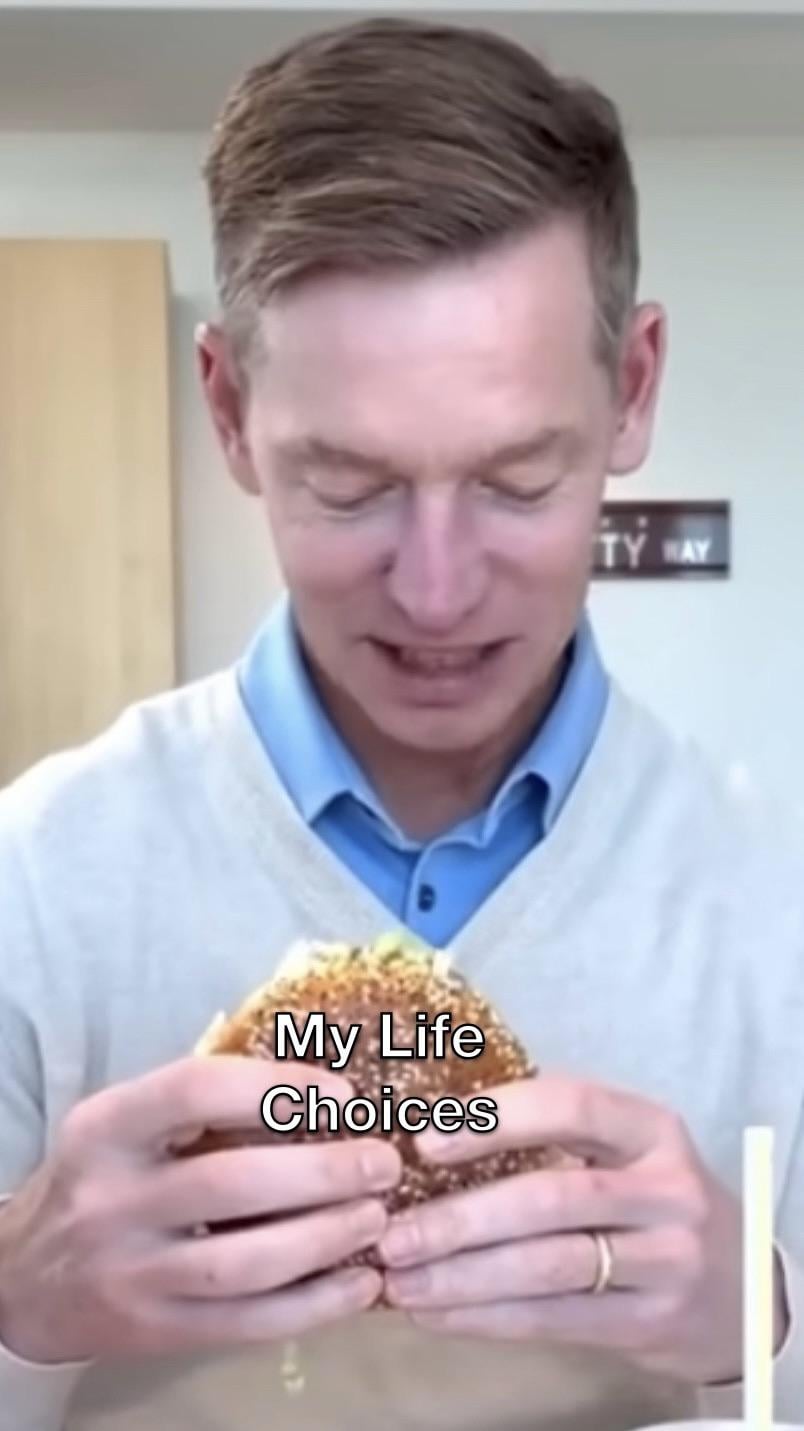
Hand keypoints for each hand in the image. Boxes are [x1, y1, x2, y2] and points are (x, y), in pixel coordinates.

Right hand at [0, 1057, 399, 1364]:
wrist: (25, 1281)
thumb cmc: (102, 1179)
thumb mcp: (127, 1125)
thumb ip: (202, 1103)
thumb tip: (322, 1085)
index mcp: (107, 1128)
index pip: (197, 1090)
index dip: (281, 1087)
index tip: (343, 1094)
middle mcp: (112, 1200)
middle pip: (231, 1184)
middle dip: (322, 1173)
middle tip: (383, 1163)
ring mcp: (132, 1274)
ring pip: (243, 1264)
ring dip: (325, 1240)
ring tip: (377, 1219)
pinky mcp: (155, 1334)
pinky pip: (245, 1325)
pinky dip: (312, 1307)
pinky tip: (359, 1286)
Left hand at [378, 1074, 788, 1384]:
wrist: (738, 1289)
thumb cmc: (651, 1202)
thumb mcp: (625, 1153)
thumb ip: (552, 1138)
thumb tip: (428, 1140)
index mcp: (651, 1128)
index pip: (570, 1106)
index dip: (496, 1119)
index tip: (425, 1141)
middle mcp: (666, 1188)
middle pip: (550, 1197)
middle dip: (460, 1218)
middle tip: (390, 1233)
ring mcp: (666, 1259)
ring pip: (548, 1266)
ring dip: (462, 1277)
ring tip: (400, 1282)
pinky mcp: (652, 1322)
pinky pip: (555, 1319)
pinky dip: (487, 1318)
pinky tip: (439, 1315)